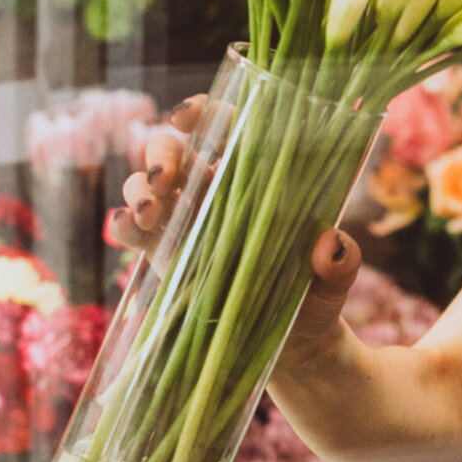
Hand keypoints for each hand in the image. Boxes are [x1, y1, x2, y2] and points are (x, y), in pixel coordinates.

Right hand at [105, 96, 360, 380]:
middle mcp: (216, 194)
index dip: (204, 111)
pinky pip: (134, 232)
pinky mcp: (165, 258)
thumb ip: (338, 261)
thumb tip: (330, 244)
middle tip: (166, 177)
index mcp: (257, 179)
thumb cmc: (316, 300)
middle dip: (161, 153)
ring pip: (147, 187)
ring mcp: (185, 224)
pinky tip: (127, 229)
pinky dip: (122, 224)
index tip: (186, 116)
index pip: (228, 126)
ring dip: (138, 189)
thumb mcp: (334, 281)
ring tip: (149, 212)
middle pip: (176, 150)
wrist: (293, 350)